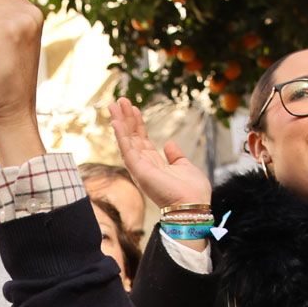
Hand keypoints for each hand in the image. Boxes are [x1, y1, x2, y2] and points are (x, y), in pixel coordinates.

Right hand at [110, 96, 211, 211]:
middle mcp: (144, 166)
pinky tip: (116, 121)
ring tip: (114, 104)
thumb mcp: (185, 166)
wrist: (193, 206)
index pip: (142, 140)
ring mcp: (140, 168)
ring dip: (119, 122)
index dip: (137, 124)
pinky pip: (127, 150)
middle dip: (125, 119)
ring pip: (126, 141)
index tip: (134, 108)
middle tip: (120, 101)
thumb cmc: (192, 191)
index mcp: (155, 164)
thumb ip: (175, 156)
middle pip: (131, 138)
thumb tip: (169, 143)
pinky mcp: (138, 171)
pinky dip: (121, 135)